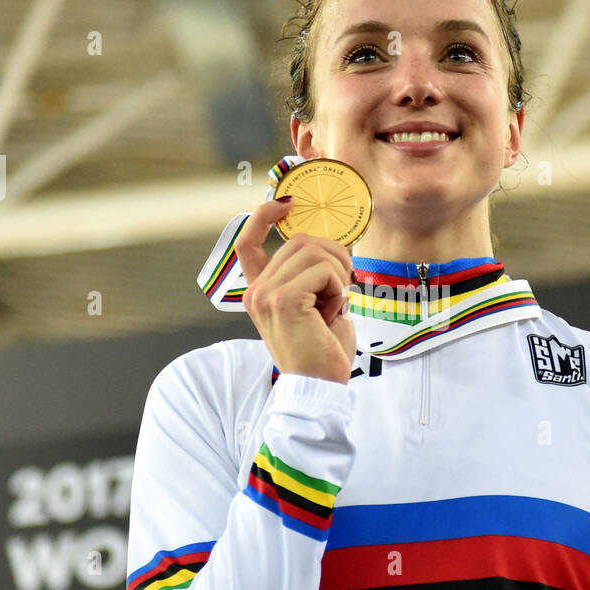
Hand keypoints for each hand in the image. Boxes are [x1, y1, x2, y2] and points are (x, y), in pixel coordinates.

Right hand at [235, 198, 355, 384]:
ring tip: (336, 302)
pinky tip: (334, 310)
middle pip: (300, 241)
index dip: (264, 215)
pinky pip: (324, 270)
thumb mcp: (316, 305)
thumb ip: (312, 275)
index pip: (247, 242)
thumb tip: (330, 245)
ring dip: (338, 273)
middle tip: (343, 287)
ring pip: (315, 251)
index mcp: (260, 291)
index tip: (287, 203)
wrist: (319, 387)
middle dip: (333, 256)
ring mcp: (266, 294)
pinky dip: (339, 286)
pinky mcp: (283, 300)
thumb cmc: (323, 350)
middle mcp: (256, 290)